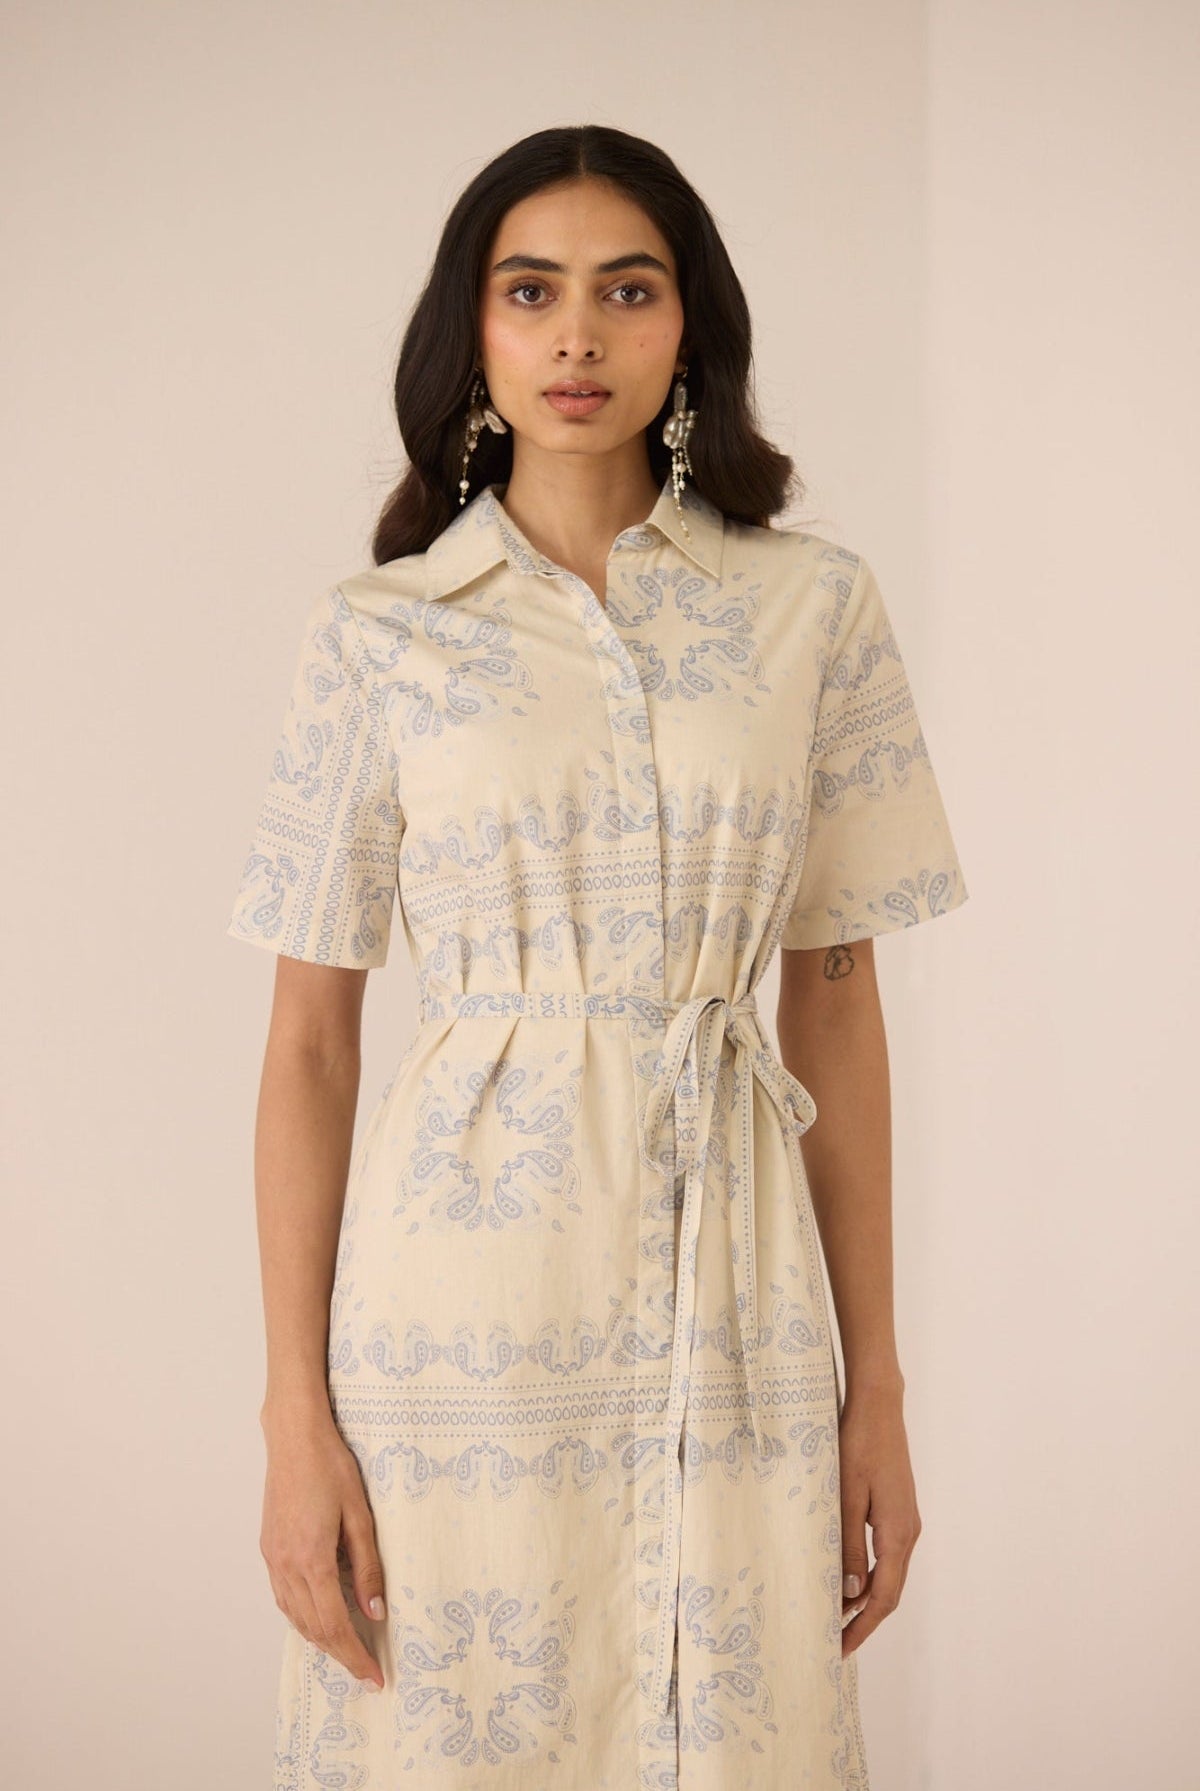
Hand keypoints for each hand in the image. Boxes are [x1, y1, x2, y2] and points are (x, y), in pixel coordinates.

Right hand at [259, 1406, 386, 1690]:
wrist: (294, 1437)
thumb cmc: (331, 1467)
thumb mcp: (360, 1515)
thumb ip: (368, 1567)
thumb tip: (375, 1613)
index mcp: (311, 1561)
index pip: (335, 1626)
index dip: (354, 1658)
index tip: (374, 1678)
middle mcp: (286, 1566)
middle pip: (313, 1629)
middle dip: (340, 1655)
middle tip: (365, 1671)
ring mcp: (273, 1558)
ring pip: (294, 1617)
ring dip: (319, 1639)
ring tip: (346, 1650)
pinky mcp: (268, 1548)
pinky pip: (284, 1597)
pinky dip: (302, 1616)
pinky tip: (318, 1616)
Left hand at [837, 1381, 920, 1655]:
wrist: (878, 1406)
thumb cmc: (858, 1445)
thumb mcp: (846, 1497)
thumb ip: (849, 1545)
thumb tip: (852, 1593)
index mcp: (897, 1535)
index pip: (883, 1597)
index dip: (862, 1627)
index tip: (840, 1648)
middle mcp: (909, 1533)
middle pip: (890, 1592)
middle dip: (864, 1620)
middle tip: (834, 1641)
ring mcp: (906, 1521)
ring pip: (889, 1574)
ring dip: (865, 1598)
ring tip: (835, 1614)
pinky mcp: (898, 1510)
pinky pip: (886, 1554)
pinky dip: (869, 1573)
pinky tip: (846, 1574)